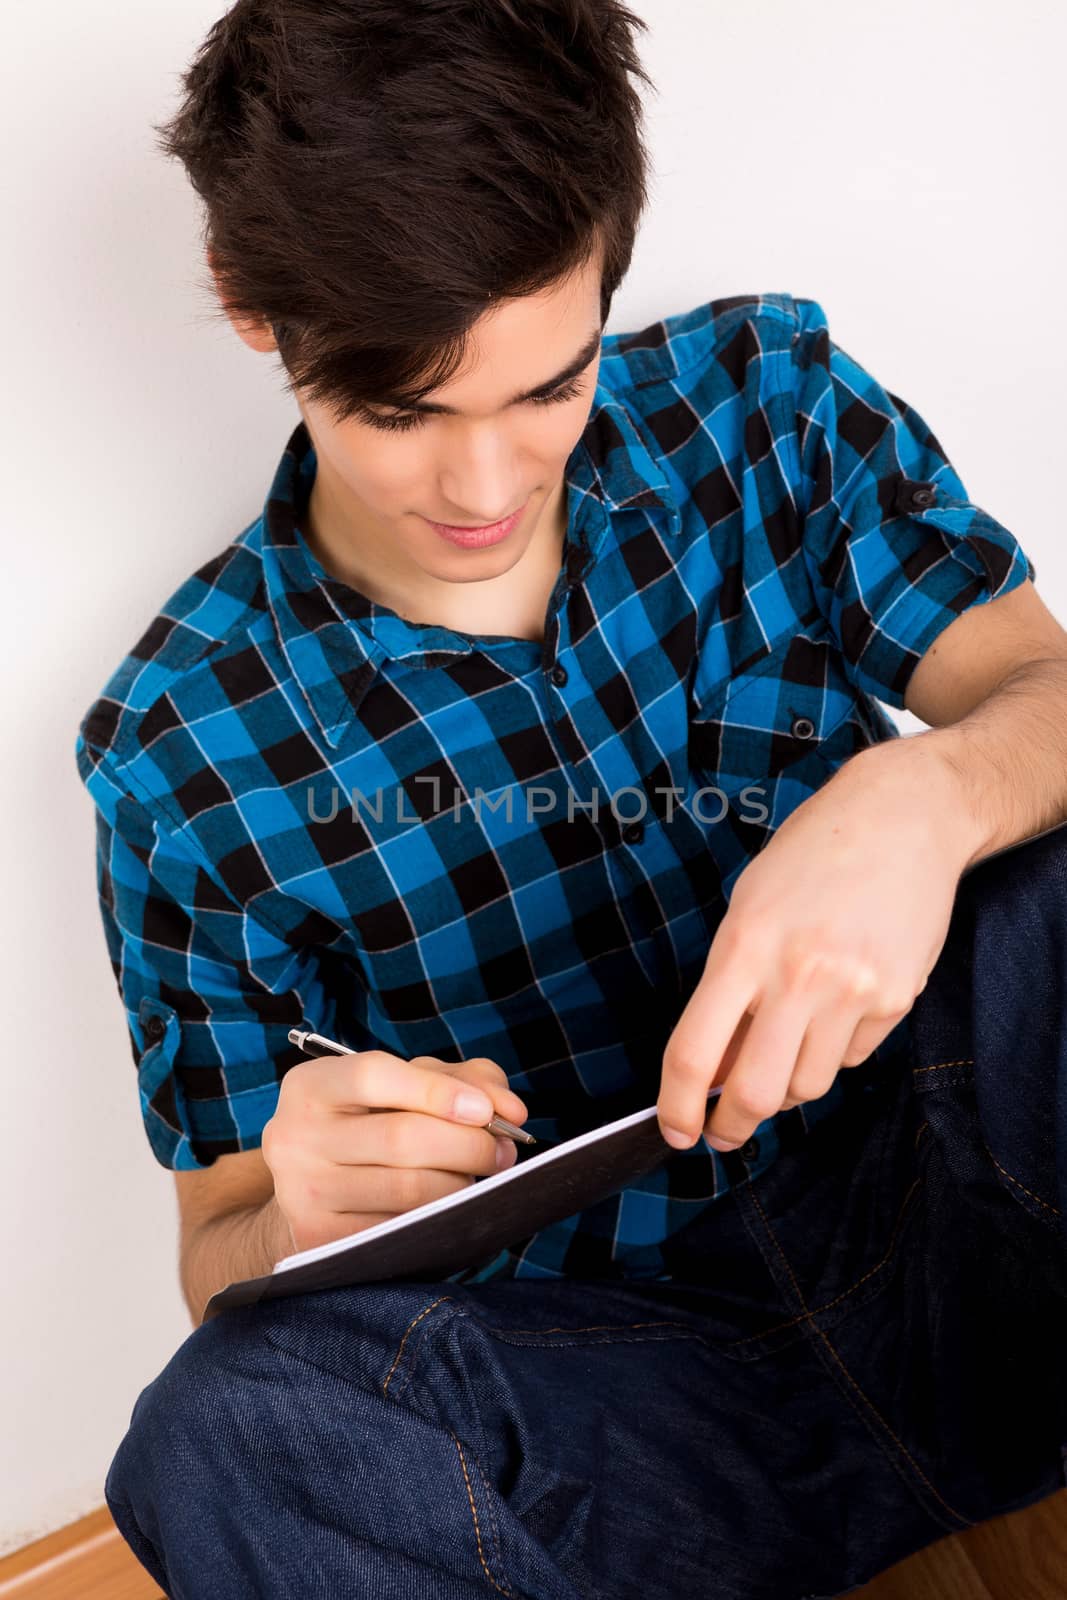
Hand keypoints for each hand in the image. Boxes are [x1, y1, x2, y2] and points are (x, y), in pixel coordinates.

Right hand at [262, 1050, 528, 1252]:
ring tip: (478, 1178)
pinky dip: (437, 1221)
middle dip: (467, 1145)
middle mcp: (295, 1136)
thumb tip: (509, 1110)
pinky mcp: (319, 1240)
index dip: (435, 1091)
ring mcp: (302, 1192)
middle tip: (503, 1151)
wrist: (312, 1189)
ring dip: (459, 1185)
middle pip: (399, 1138)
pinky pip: (397, 1231)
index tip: (483, 1110)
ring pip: (406, 1190)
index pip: (373, 1076)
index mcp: (312, 1086)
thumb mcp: (407, 1087)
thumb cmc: (370, 1125)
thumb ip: (462, 1081)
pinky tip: (450, 1210)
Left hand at [657, 741, 973, 1151]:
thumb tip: (716, 1069)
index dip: (678, 1107)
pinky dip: (833, 1052)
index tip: (676, 1130)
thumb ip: (729, 986)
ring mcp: (854, 991)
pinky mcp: (897, 1000)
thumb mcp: (748, 908)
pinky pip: (852, 1058)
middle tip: (724, 1129)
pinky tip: (834, 1010)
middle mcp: (798, 975)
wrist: (901, 817)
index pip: (695, 1052)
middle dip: (733, 1125)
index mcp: (744, 947)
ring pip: (808, 1086)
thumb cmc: (811, 857)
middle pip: (756, 1093)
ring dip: (786, 1086)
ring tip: (782, 1049)